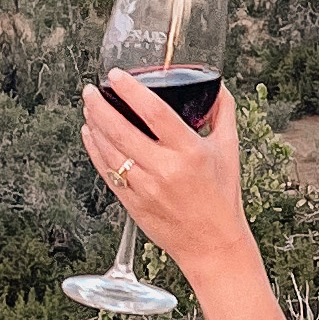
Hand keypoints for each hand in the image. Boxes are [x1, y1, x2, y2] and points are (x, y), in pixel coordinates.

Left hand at [81, 71, 252, 291]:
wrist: (213, 244)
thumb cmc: (222, 197)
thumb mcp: (229, 150)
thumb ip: (223, 113)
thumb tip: (217, 86)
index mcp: (190, 151)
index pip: (154, 111)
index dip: (131, 90)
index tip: (116, 76)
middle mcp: (165, 169)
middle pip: (121, 129)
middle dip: (100, 105)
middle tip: (91, 90)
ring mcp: (145, 188)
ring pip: (109, 150)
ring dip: (94, 125)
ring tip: (88, 108)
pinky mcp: (133, 203)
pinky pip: (107, 172)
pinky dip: (95, 150)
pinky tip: (90, 135)